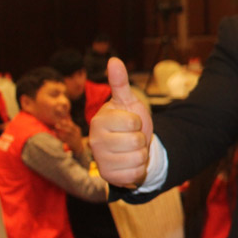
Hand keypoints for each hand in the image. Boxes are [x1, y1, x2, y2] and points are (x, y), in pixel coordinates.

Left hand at [55, 118, 83, 154]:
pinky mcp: (72, 144)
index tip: (60, 121)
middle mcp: (77, 134)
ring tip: (54, 130)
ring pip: (67, 135)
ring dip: (60, 133)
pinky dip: (60, 137)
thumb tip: (64, 119)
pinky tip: (56, 135)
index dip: (66, 123)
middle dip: (63, 127)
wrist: (79, 147)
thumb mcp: (74, 131)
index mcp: (77, 129)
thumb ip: (70, 125)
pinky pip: (65, 140)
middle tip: (56, 125)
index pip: (71, 125)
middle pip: (69, 130)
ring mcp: (74, 139)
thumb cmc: (74, 137)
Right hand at [89, 57, 152, 186]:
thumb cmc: (128, 122)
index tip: (130, 123)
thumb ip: (120, 83)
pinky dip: (139, 169)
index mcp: (99, 121)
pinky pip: (135, 174)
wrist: (131, 147)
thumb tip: (114, 59)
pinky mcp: (109, 177)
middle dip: (141, 140)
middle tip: (131, 138)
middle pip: (136, 142)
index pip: (133, 122)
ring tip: (131, 150)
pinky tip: (129, 163)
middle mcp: (95, 141)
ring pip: (138, 158)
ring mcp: (101, 161)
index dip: (138, 123)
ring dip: (141, 154)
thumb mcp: (128, 102)